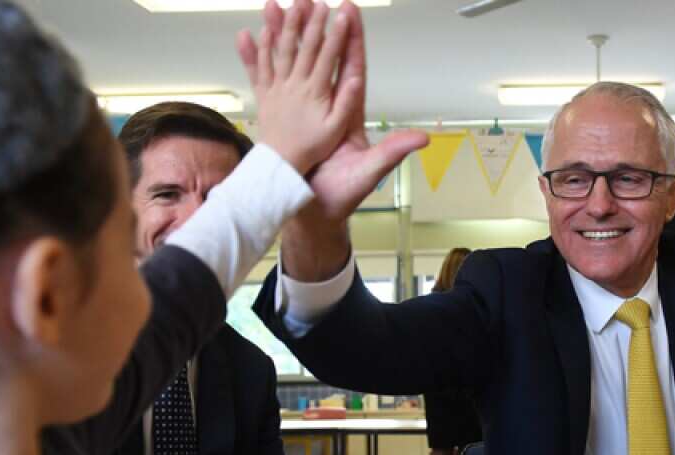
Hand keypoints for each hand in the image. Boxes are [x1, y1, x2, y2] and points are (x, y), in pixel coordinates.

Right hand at [240, 1, 427, 281]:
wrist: (312, 213)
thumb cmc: (342, 197)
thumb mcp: (369, 173)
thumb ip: (393, 153)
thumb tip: (422, 138)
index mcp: (350, 116)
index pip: (353, 71)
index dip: (352, 43)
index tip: (350, 14)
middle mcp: (330, 109)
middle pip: (327, 60)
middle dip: (324, 28)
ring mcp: (309, 112)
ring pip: (300, 67)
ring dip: (292, 38)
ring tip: (282, 8)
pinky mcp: (289, 120)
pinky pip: (276, 84)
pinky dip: (264, 63)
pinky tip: (253, 40)